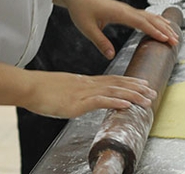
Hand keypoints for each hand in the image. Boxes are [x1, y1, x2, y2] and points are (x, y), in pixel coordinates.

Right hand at [22, 71, 156, 118]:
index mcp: (87, 81)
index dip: (130, 82)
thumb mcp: (66, 90)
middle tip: (153, 91)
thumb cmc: (45, 90)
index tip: (143, 83)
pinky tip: (126, 104)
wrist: (31, 87)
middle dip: (137, 88)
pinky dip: (115, 101)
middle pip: (118, 84)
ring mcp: (84, 92)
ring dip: (132, 95)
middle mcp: (89, 84)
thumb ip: (79, 94)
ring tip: (146, 98)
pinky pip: (100, 101)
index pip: (113, 80)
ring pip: (113, 91)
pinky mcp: (78, 102)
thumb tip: (86, 100)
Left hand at [53, 0, 178, 59]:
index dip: (154, 30)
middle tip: (175, 41)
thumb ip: (100, 41)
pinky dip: (155, 21)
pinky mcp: (126, 11)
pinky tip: (162, 25)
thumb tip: (110, 55)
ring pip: (149, 16)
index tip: (165, 38)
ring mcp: (127, 10)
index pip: (141, 22)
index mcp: (119, 13)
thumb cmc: (82, 11)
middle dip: (164, 29)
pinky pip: (144, 16)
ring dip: (162, 25)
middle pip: (150, 19)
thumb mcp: (87, 29)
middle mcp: (126, 10)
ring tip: (174, 35)